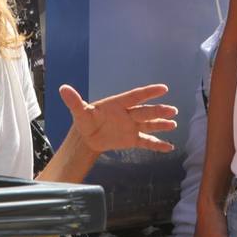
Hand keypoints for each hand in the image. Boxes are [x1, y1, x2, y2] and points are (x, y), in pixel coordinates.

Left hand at [60, 83, 177, 154]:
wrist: (87, 138)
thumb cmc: (85, 121)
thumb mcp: (80, 112)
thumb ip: (75, 101)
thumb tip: (63, 88)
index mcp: (118, 104)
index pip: (135, 96)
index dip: (149, 92)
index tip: (163, 88)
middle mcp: (128, 114)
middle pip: (145, 111)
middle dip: (158, 111)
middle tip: (172, 111)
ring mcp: (132, 126)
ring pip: (149, 125)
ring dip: (161, 125)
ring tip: (174, 124)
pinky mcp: (132, 139)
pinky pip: (147, 142)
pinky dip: (157, 145)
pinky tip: (169, 147)